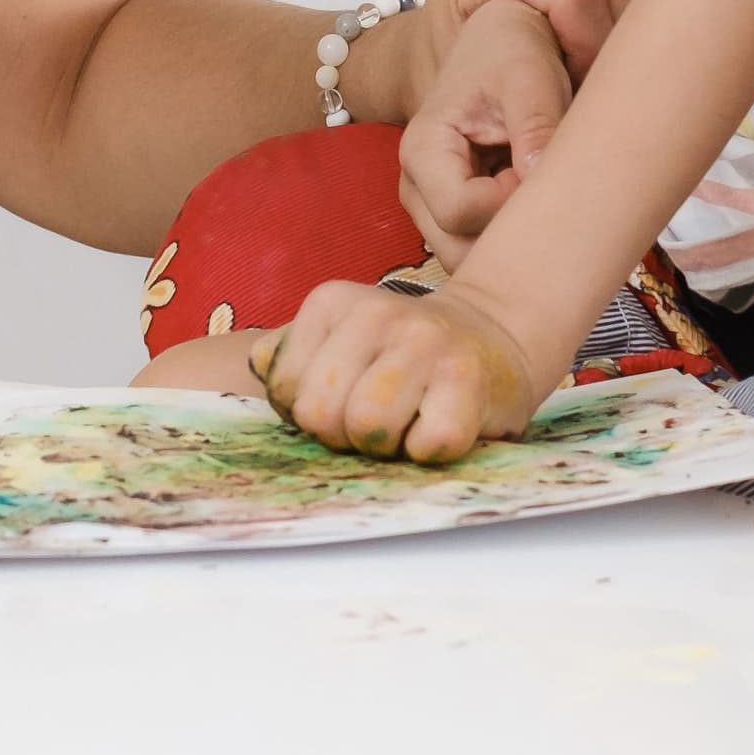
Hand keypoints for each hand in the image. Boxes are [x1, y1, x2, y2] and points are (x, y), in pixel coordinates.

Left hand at [251, 279, 551, 462]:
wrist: (493, 336)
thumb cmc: (401, 354)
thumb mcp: (338, 339)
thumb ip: (290, 354)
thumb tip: (260, 366)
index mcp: (332, 302)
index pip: (285, 390)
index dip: (311, 414)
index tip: (345, 399)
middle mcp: (377, 312)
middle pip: (320, 413)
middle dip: (343, 435)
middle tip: (374, 421)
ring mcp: (426, 342)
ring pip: (369, 426)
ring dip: (387, 445)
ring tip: (405, 424)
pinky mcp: (468, 379)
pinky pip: (429, 444)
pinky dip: (432, 452)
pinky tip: (440, 426)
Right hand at [396, 0, 567, 263]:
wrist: (502, 42)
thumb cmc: (511, 54)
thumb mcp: (530, 80)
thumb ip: (536, 128)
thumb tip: (540, 181)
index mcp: (423, 150)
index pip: (459, 212)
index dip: (507, 203)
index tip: (537, 172)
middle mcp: (416, 186)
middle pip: (457, 249)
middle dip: (509, 233)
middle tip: (543, 190)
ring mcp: (431, 205)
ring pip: (469, 258)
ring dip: (511, 239)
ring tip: (538, 192)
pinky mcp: (455, 213)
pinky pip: (480, 249)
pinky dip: (512, 238)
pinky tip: (534, 204)